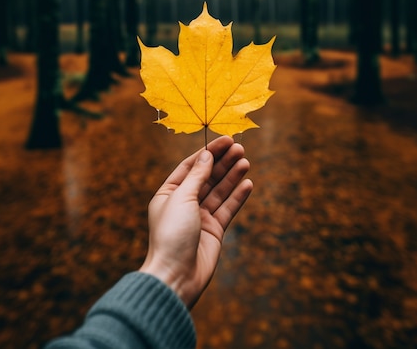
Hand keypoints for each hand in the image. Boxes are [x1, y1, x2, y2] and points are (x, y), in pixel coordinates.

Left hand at [139, 135, 252, 307]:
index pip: (191, 166)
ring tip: (245, 161)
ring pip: (219, 191)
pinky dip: (237, 196)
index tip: (225, 141)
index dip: (208, 153)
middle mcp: (184, 203)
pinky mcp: (214, 230)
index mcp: (168, 193)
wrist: (176, 276)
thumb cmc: (171, 235)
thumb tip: (206, 156)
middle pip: (207, 177)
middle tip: (239, 148)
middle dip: (222, 162)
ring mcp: (200, 217)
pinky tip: (247, 183)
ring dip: (232, 176)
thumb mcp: (182, 198)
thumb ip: (197, 176)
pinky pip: (227, 208)